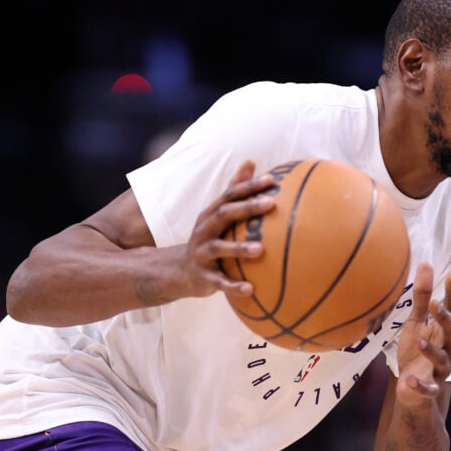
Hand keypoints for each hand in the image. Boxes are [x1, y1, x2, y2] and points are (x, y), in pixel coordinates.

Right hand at [181, 160, 275, 297]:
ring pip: (219, 249)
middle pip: (224, 215)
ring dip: (239, 248)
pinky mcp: (204, 277)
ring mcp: (202, 254)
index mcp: (211, 215)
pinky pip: (219, 282)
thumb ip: (234, 190)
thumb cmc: (208, 239)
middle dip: (247, 208)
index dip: (249, 186)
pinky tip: (251, 289)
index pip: (230, 195)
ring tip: (261, 249)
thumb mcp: (217, 214)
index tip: (272, 180)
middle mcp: (204, 231)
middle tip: (272, 204)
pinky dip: (234, 286)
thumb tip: (250, 161)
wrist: (179, 272)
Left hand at [395, 262, 450, 409]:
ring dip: (431, 350)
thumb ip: (422, 298)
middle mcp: (448, 350)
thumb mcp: (416, 323)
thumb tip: (426, 264)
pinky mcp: (428, 390)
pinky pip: (428, 388)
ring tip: (418, 341)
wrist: (413, 392)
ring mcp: (439, 370)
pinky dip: (420, 385)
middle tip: (436, 305)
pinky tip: (408, 379)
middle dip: (446, 320)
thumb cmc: (416, 352)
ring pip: (442, 360)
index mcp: (444, 332)